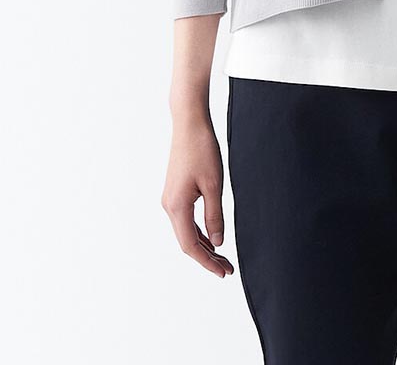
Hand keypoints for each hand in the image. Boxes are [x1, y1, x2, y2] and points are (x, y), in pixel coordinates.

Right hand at [161, 114, 234, 277]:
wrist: (189, 124)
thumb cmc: (202, 150)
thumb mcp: (214, 185)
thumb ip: (215, 215)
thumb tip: (218, 242)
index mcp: (176, 207)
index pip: (191, 246)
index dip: (207, 262)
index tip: (224, 272)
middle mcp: (169, 206)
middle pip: (187, 242)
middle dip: (207, 257)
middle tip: (227, 268)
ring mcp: (170, 199)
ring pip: (186, 231)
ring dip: (204, 245)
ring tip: (222, 257)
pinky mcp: (175, 192)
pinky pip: (186, 219)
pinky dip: (199, 231)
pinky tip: (212, 236)